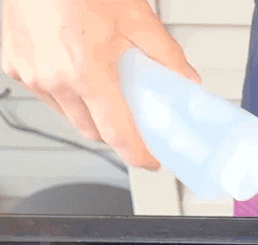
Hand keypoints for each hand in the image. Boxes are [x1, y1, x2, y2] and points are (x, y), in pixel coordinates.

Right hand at [1, 0, 201, 168]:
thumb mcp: (133, 15)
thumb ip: (165, 53)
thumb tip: (186, 79)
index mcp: (85, 71)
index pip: (117, 133)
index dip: (138, 154)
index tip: (150, 161)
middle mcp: (52, 79)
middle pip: (92, 131)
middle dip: (115, 133)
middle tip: (135, 121)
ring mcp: (29, 73)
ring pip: (68, 116)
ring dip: (90, 114)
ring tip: (106, 90)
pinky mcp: (14, 64)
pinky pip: (46, 94)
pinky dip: (65, 93)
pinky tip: (76, 73)